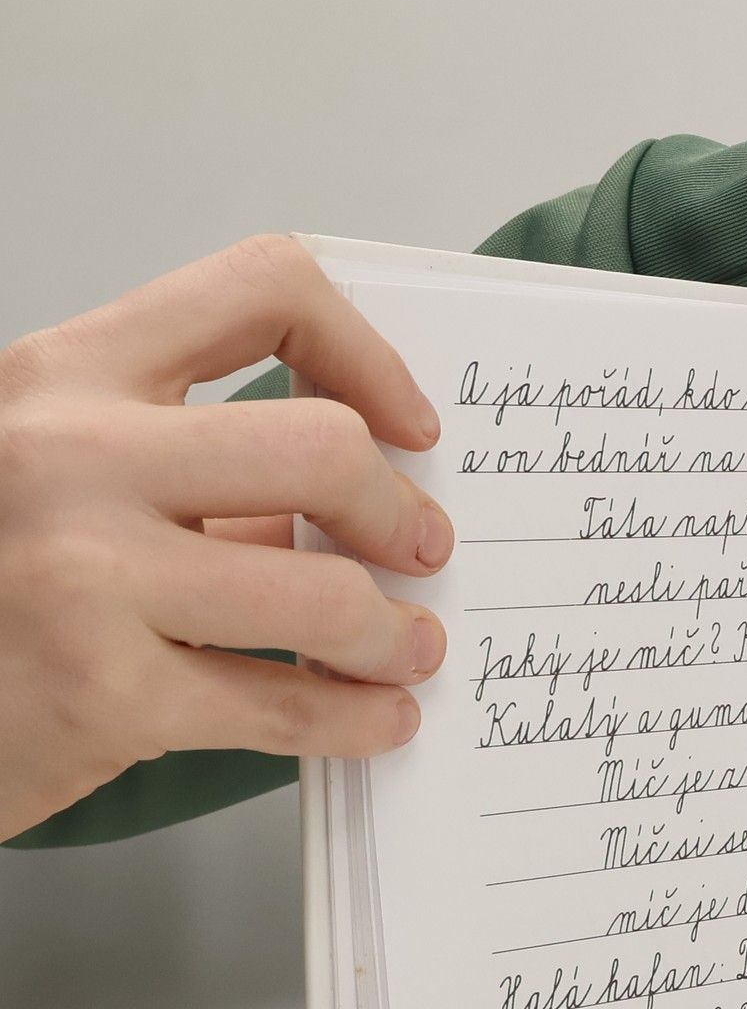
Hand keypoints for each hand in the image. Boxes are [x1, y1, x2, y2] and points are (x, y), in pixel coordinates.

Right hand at [0, 236, 450, 841]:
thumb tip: (362, 495)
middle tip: (422, 552)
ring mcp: (83, 574)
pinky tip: (378, 718)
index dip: (367, 354)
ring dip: (396, 634)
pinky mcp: (105, 695)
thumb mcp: (61, 474)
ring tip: (406, 649)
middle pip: (323, 448)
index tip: (408, 429)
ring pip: (327, 593)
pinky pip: (288, 706)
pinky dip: (359, 719)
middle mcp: (69, 454)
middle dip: (401, 513)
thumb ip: (191, 468)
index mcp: (67, 373)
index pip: (258, 289)